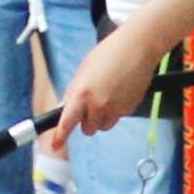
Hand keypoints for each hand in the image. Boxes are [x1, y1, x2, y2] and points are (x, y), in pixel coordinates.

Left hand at [53, 26, 155, 141]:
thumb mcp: (84, 71)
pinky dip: (117, 109)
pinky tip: (120, 90)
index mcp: (82, 92)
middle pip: (88, 129)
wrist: (138, 47)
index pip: (67, 122)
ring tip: (108, 94)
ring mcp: (116, 108)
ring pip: (104, 125)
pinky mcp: (130, 108)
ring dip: (103, 117)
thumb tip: (66, 110)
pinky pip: (118, 117)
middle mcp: (98, 104)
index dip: (60, 136)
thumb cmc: (109, 53)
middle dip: (88, 120)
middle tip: (92, 104)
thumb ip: (75, 92)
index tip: (56, 146)